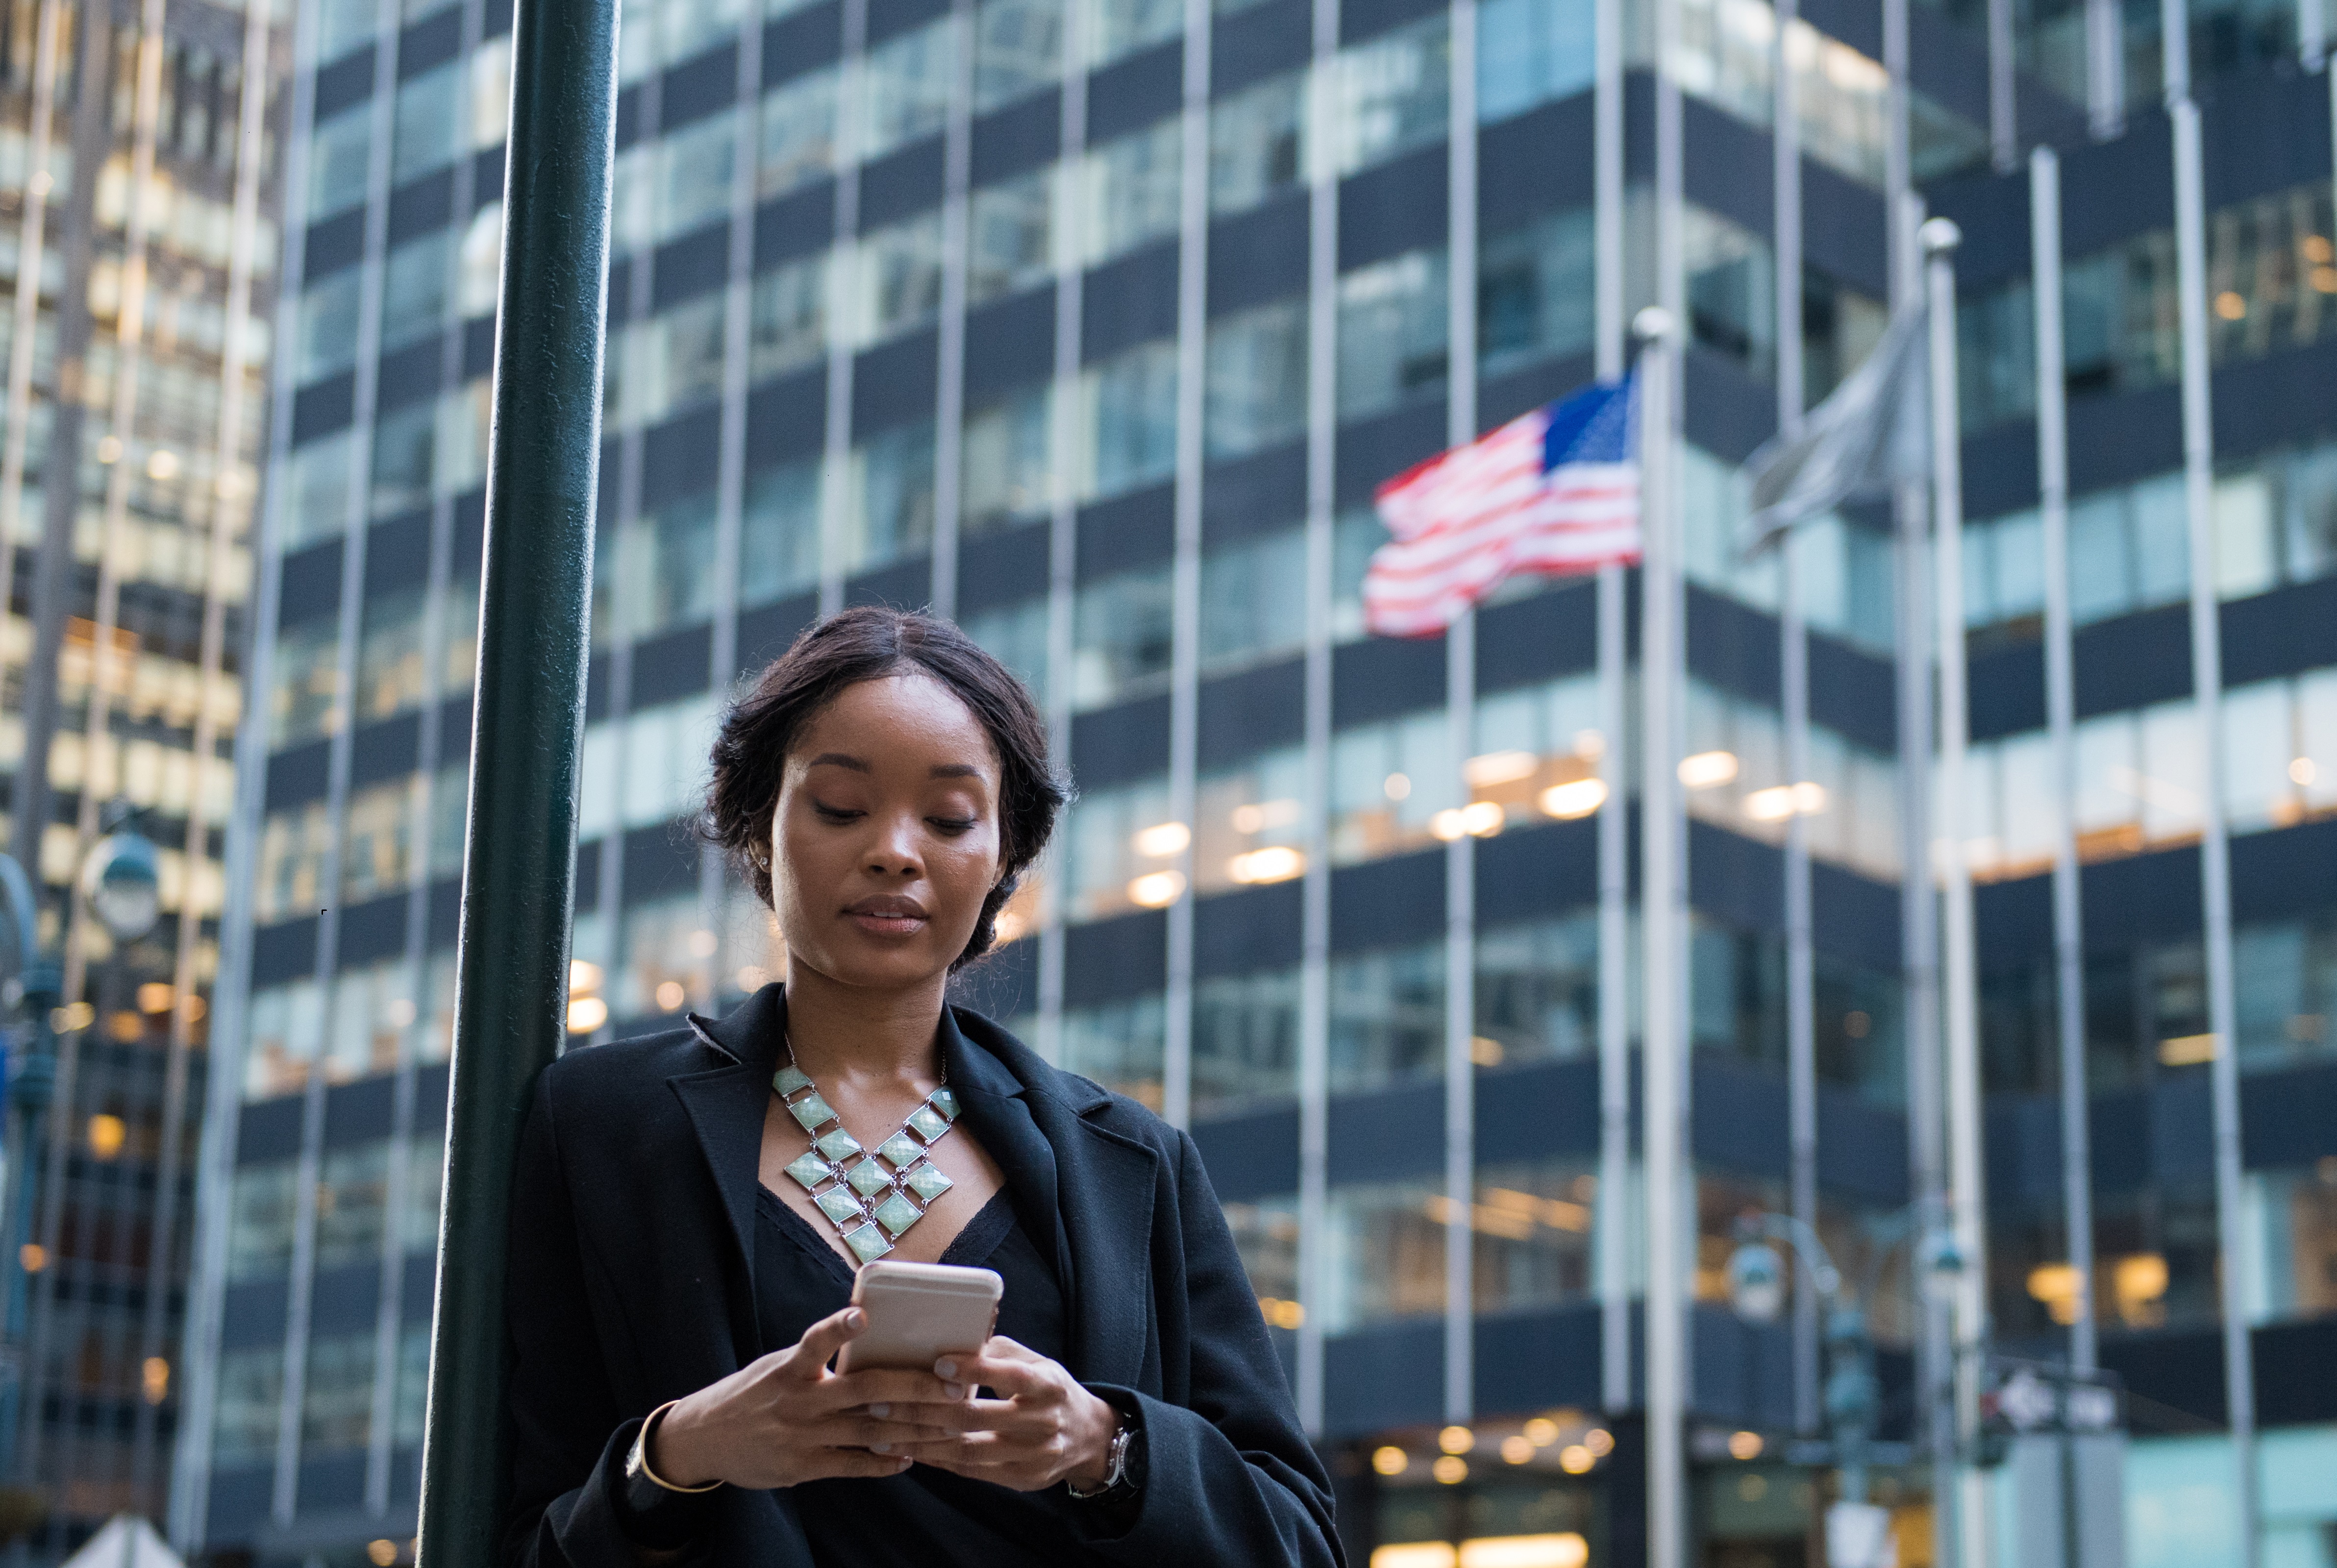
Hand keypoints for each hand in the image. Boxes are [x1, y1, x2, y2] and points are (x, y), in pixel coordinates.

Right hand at [649, 1306, 967, 1488]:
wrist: (705, 1439)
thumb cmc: (753, 1394)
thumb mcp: (778, 1367)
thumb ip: (818, 1359)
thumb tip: (867, 1332)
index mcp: (791, 1369)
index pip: (815, 1343)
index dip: (838, 1329)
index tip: (862, 1316)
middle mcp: (799, 1401)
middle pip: (865, 1389)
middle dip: (915, 1386)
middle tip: (954, 1382)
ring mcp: (802, 1436)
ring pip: (869, 1429)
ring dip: (913, 1427)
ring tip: (950, 1422)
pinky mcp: (802, 1467)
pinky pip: (851, 1465)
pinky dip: (883, 1463)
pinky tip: (909, 1459)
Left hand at [865, 1336, 1124, 1492]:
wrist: (1087, 1437)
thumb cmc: (1048, 1388)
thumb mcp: (1035, 1362)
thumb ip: (998, 1351)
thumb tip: (951, 1333)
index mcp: (1047, 1384)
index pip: (1010, 1375)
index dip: (974, 1370)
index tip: (937, 1364)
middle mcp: (1043, 1422)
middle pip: (976, 1417)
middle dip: (923, 1410)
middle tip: (879, 1401)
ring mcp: (1032, 1455)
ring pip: (967, 1450)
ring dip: (919, 1442)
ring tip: (881, 1432)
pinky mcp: (1020, 1479)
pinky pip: (970, 1471)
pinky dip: (936, 1460)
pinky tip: (907, 1450)